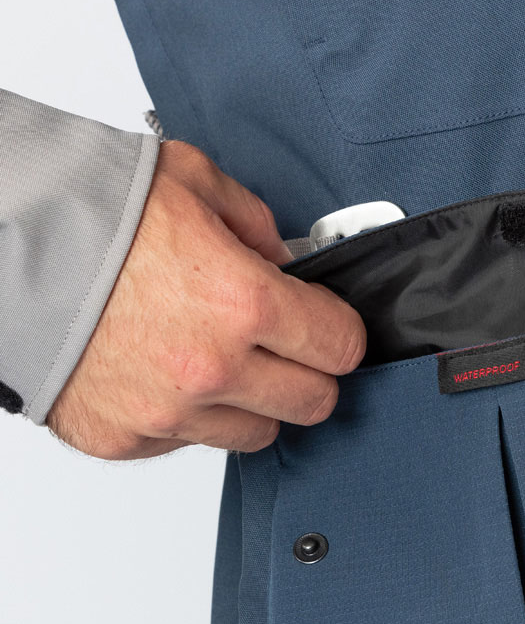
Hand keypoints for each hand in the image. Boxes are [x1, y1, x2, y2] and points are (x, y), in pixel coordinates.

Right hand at [46, 140, 365, 459]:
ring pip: (256, 433)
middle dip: (307, 372)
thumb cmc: (85, 208)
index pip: (342, 347)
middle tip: (283, 348)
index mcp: (243, 302)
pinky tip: (161, 372)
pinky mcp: (125, 439)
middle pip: (313, 402)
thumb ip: (256, 225)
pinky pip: (188, 442)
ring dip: (251, 401)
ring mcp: (167, 413)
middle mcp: (211, 368)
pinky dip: (187, 416)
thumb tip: (288, 262)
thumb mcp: (191, 180)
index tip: (326, 325)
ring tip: (215, 359)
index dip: (338, 331)